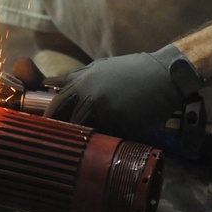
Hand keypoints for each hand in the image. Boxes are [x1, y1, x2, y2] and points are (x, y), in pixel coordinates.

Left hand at [43, 44, 203, 139]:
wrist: (164, 74)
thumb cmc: (130, 71)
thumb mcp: (99, 68)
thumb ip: (73, 78)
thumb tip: (47, 83)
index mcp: (83, 83)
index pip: (56, 106)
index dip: (49, 119)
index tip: (48, 129)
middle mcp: (91, 97)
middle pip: (69, 124)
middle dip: (67, 134)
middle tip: (66, 142)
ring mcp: (107, 112)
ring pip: (88, 134)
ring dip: (88, 139)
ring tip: (90, 142)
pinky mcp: (123, 125)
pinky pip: (110, 139)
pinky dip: (109, 141)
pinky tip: (112, 140)